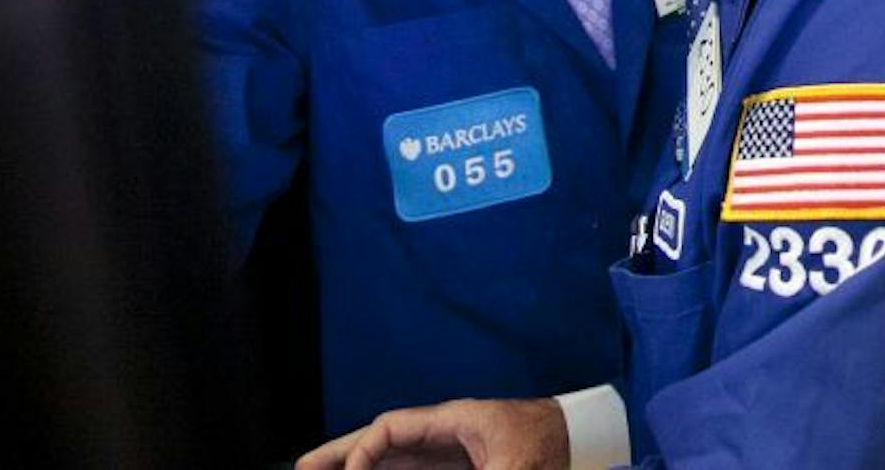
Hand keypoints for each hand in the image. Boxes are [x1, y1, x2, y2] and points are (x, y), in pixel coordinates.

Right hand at [296, 398, 566, 469]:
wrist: (585, 437)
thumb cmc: (553, 446)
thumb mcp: (513, 468)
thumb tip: (412, 463)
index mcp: (455, 420)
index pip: (392, 427)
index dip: (362, 451)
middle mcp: (445, 432)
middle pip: (381, 440)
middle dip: (340, 453)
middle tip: (299, 469)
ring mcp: (450, 451)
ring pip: (391, 458)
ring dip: (356, 466)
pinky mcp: (459, 467)